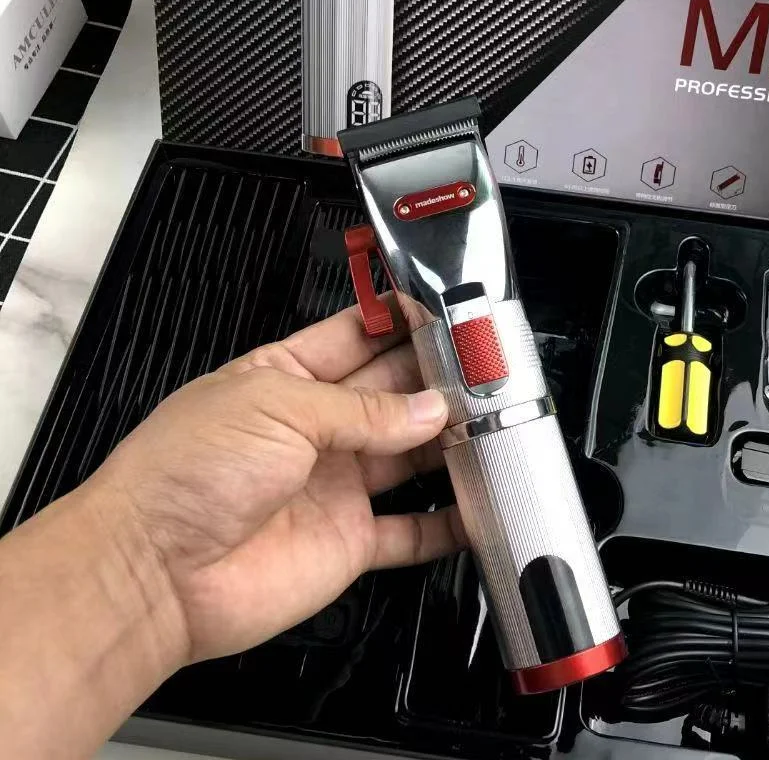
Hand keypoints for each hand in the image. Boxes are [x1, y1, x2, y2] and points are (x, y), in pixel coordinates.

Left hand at [88, 302, 464, 666]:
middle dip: (437, 379)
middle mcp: (315, 429)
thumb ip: (361, 409)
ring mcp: (334, 485)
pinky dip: (447, 523)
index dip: (402, 324)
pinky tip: (479, 507)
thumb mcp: (277, 408)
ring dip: (450, 442)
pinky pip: (411, 531)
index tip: (449, 315)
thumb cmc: (185, 472)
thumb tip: (427, 408)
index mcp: (287, 378)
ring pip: (410, 455)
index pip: (358, 336)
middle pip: (394, 393)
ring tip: (496, 425)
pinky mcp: (348, 542)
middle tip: (487, 370)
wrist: (152, 573)